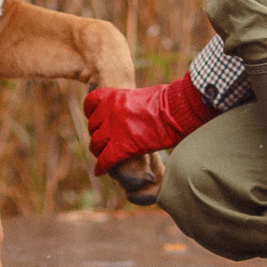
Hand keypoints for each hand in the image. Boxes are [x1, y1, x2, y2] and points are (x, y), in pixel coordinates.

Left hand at [84, 74, 211, 175]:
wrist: (175, 110)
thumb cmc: (166, 100)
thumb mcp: (141, 96)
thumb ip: (129, 103)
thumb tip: (132, 110)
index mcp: (114, 96)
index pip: (91, 103)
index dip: (91, 112)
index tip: (96, 119)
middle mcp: (109, 112)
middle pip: (93, 127)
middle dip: (97, 135)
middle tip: (104, 141)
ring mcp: (114, 130)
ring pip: (96, 144)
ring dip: (99, 151)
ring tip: (103, 156)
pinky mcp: (121, 147)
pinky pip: (105, 160)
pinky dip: (102, 166)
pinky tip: (101, 170)